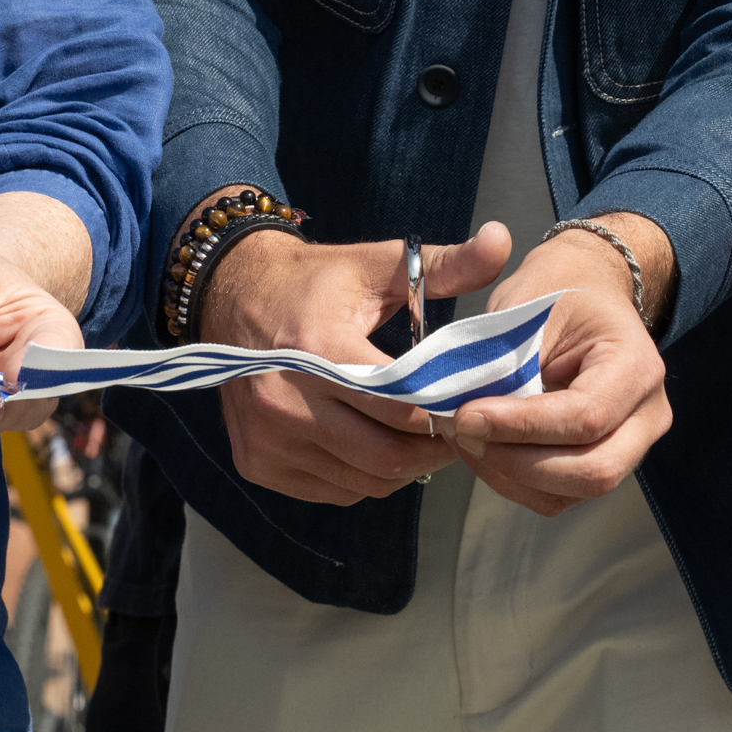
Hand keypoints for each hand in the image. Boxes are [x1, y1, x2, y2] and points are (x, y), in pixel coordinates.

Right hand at [197, 214, 511, 504]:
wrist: (229, 297)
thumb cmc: (312, 282)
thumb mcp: (375, 265)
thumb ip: (444, 263)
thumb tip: (503, 240)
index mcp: (318, 347)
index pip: (401, 407)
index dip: (445, 413)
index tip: (470, 406)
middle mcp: (285, 400)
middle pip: (385, 456)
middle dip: (430, 451)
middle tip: (456, 433)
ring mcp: (267, 438)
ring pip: (362, 482)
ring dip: (400, 468)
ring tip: (419, 439)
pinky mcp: (256, 462)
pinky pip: (332, 491)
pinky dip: (362, 478)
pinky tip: (373, 445)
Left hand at [448, 220, 673, 516]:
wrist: (586, 292)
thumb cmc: (557, 291)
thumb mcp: (527, 305)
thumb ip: (502, 361)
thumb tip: (463, 413)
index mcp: (637, 365)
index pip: (586, 416)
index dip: (522, 425)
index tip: (466, 415)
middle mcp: (647, 415)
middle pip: (594, 471)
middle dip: (517, 462)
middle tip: (462, 431)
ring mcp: (631, 447)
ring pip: (572, 492)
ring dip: (508, 475)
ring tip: (464, 438)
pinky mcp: (601, 463)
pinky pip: (559, 494)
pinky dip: (513, 480)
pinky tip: (483, 448)